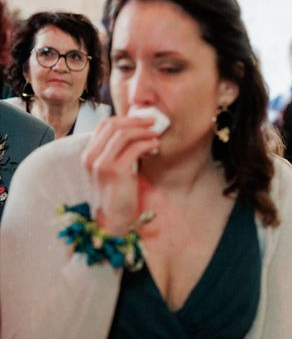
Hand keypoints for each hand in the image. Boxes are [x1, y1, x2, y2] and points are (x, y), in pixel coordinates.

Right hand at [81, 116, 159, 235]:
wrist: (112, 220)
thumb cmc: (117, 195)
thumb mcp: (112, 169)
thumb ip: (116, 152)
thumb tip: (135, 131)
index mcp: (88, 154)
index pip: (104, 124)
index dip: (125, 118)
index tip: (142, 121)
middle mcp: (91, 157)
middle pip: (114, 125)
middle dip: (136, 121)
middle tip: (153, 122)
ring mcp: (101, 164)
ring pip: (124, 134)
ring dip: (144, 131)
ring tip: (156, 135)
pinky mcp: (115, 172)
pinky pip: (134, 148)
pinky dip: (148, 144)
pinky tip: (155, 148)